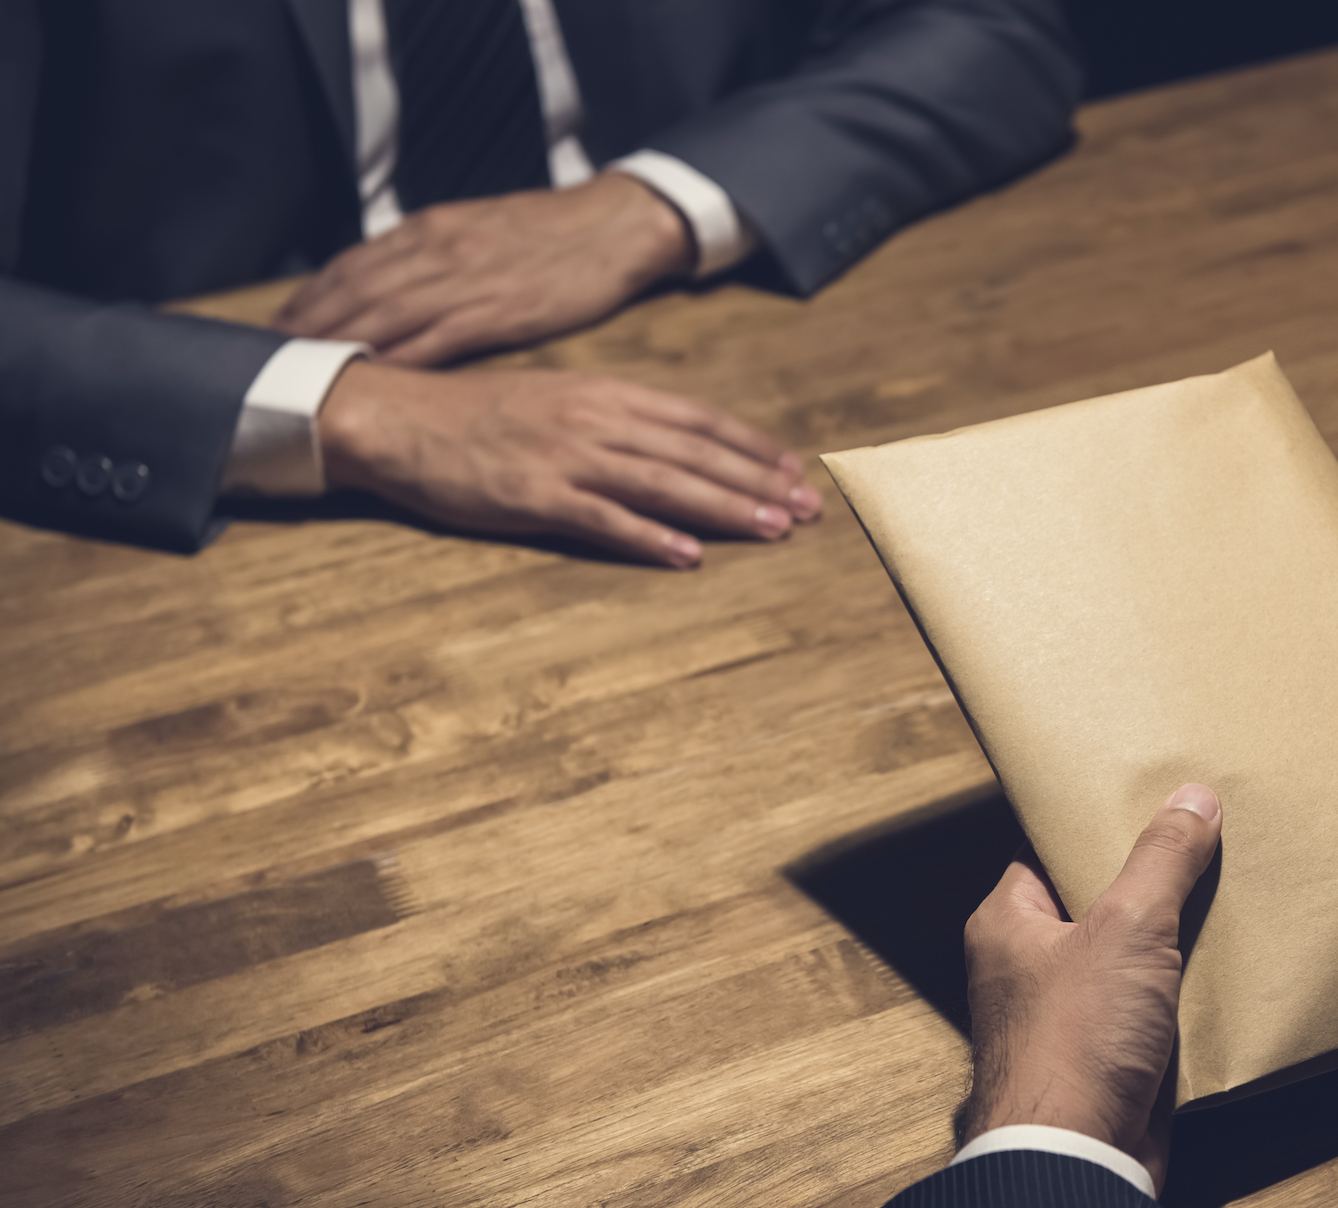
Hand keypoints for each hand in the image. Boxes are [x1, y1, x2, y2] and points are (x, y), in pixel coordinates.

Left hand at [274, 174, 689, 365]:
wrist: (614, 225)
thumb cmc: (552, 234)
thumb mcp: (480, 229)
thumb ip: (432, 255)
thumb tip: (390, 283)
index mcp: (430, 228)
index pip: (351, 264)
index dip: (309, 298)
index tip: (277, 327)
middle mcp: (437, 251)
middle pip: (353, 292)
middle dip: (306, 327)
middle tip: (267, 360)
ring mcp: (465, 281)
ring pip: (382, 315)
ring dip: (337, 345)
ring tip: (302, 376)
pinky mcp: (497, 312)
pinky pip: (433, 340)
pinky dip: (395, 359)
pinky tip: (371, 380)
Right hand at [317, 361, 820, 565]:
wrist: (396, 415)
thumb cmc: (476, 412)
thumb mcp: (557, 398)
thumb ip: (615, 418)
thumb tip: (670, 443)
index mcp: (606, 391)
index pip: (699, 418)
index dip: (752, 444)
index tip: (796, 468)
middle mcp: (596, 419)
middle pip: (695, 453)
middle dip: (758, 481)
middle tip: (810, 509)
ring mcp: (566, 457)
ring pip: (664, 484)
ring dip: (725, 508)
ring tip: (774, 530)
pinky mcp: (534, 495)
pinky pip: (602, 520)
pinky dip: (648, 538)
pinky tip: (688, 555)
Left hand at [955, 784, 1221, 1193]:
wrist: (1078, 1159)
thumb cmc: (1073, 1041)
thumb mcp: (1126, 927)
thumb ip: (1161, 861)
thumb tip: (1191, 799)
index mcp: (1007, 924)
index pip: (1049, 853)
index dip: (1099, 828)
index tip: (1150, 803)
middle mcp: (1028, 969)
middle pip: (1097, 906)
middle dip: (1150, 886)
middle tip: (1204, 847)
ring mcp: (1067, 1018)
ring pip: (1128, 961)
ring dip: (1173, 944)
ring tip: (1226, 900)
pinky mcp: (1107, 1061)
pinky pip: (1150, 1013)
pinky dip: (1184, 997)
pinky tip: (1228, 974)